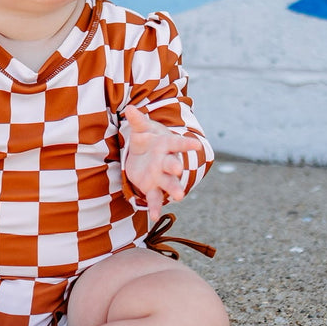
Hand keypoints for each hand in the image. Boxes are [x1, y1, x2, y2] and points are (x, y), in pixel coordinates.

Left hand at [122, 105, 202, 223]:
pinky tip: (154, 217)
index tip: (197, 145)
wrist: (145, 155)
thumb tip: (129, 109)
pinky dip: (155, 208)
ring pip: (169, 183)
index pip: (177, 143)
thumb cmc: (147, 139)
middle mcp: (166, 162)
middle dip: (175, 167)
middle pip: (172, 164)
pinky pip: (155, 198)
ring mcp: (161, 176)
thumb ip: (137, 121)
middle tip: (178, 169)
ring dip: (174, 189)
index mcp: (166, 144)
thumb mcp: (142, 129)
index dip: (186, 144)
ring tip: (180, 197)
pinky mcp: (152, 188)